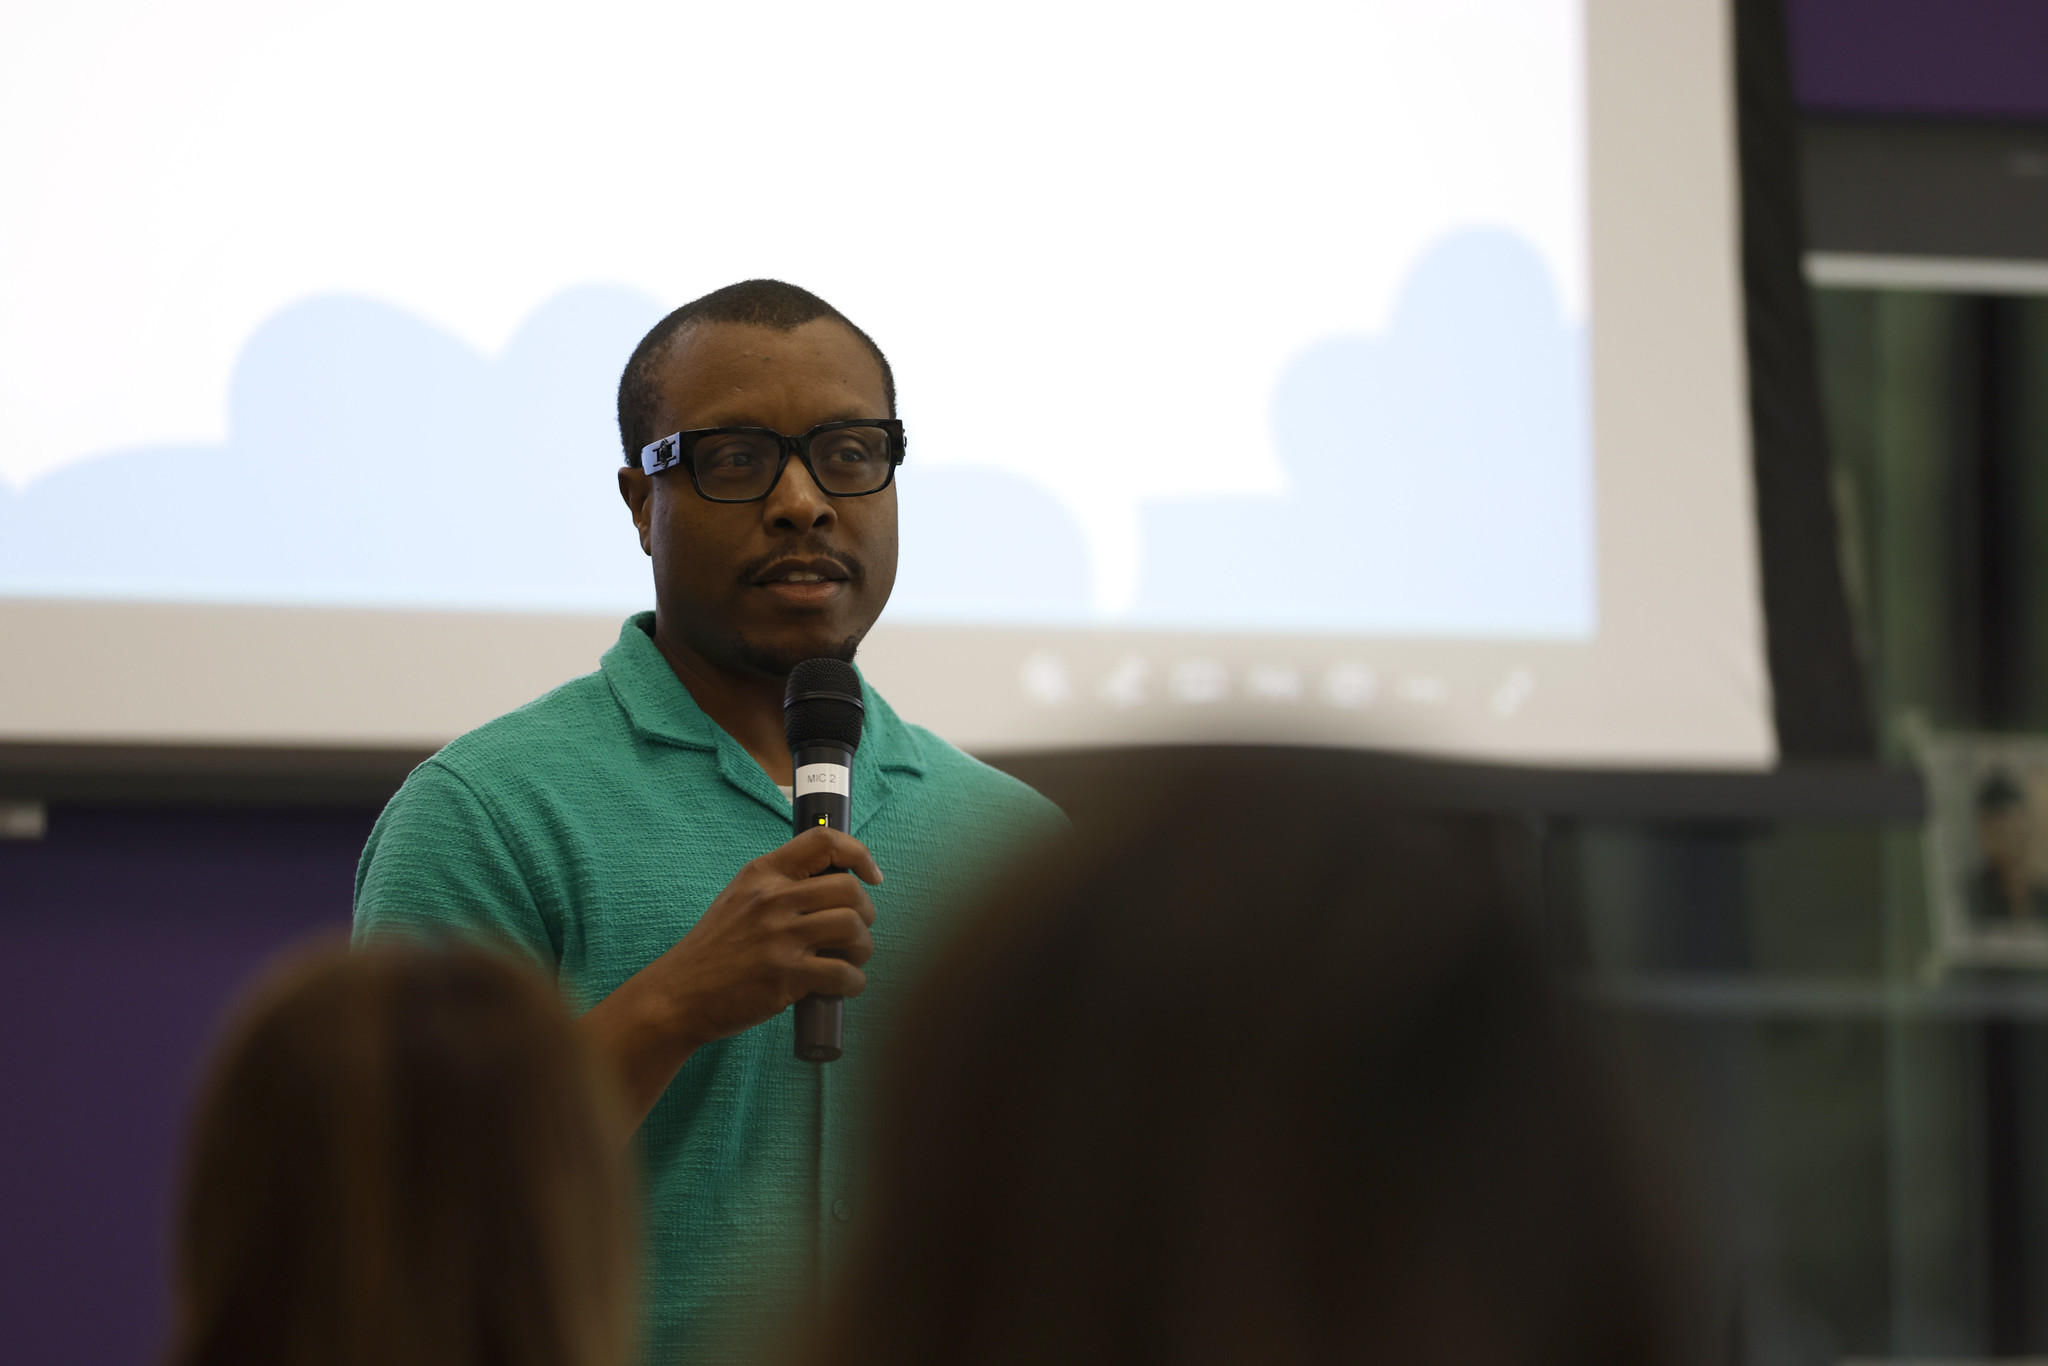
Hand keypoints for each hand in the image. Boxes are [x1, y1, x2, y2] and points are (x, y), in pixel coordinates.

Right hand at [581, 825, 881, 1128]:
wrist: (678, 994)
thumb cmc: (714, 950)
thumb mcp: (739, 899)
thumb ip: (779, 887)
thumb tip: (835, 884)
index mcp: (763, 874)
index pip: (822, 841)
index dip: (858, 854)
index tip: (871, 875)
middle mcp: (772, 899)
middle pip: (849, 890)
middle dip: (866, 913)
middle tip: (857, 932)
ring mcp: (779, 937)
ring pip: (853, 928)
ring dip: (863, 948)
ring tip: (850, 960)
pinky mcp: (785, 975)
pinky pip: (843, 973)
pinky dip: (854, 982)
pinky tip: (843, 986)